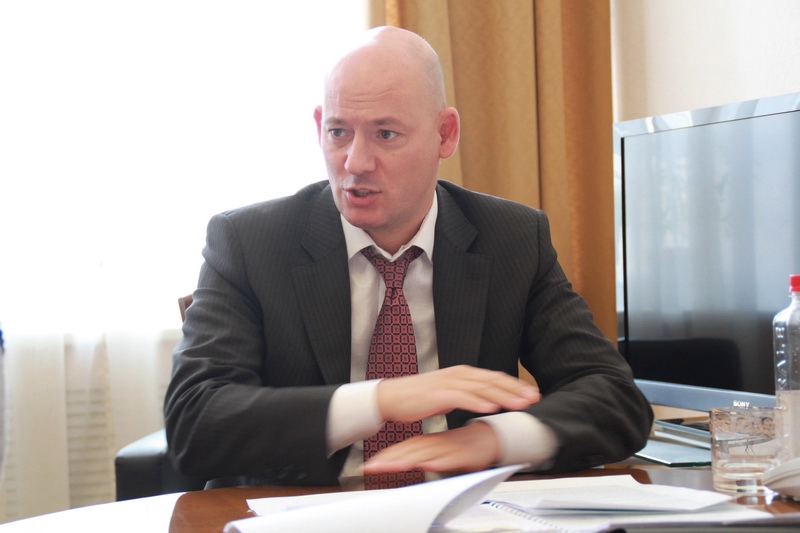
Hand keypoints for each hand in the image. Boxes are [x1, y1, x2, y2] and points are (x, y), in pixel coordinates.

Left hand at [362, 422, 498, 473]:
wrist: (487, 440)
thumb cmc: (461, 446)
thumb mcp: (438, 452)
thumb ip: (422, 457)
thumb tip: (403, 464)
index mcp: (427, 442)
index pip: (402, 449)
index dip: (385, 457)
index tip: (368, 465)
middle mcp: (434, 444)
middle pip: (408, 451)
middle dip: (389, 460)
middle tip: (371, 467)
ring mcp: (447, 450)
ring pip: (425, 455)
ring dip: (408, 460)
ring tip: (392, 466)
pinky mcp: (462, 456)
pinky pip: (448, 459)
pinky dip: (438, 462)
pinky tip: (429, 465)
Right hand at [376, 365, 539, 422]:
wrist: (392, 397)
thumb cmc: (419, 398)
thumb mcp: (448, 394)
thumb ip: (466, 394)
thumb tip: (483, 399)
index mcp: (462, 374)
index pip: (494, 378)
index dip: (515, 385)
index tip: (531, 394)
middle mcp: (459, 375)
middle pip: (493, 381)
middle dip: (516, 389)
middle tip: (534, 398)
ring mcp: (449, 383)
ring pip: (482, 388)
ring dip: (503, 396)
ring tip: (520, 404)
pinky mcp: (439, 394)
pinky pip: (462, 398)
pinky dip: (478, 402)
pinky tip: (491, 408)